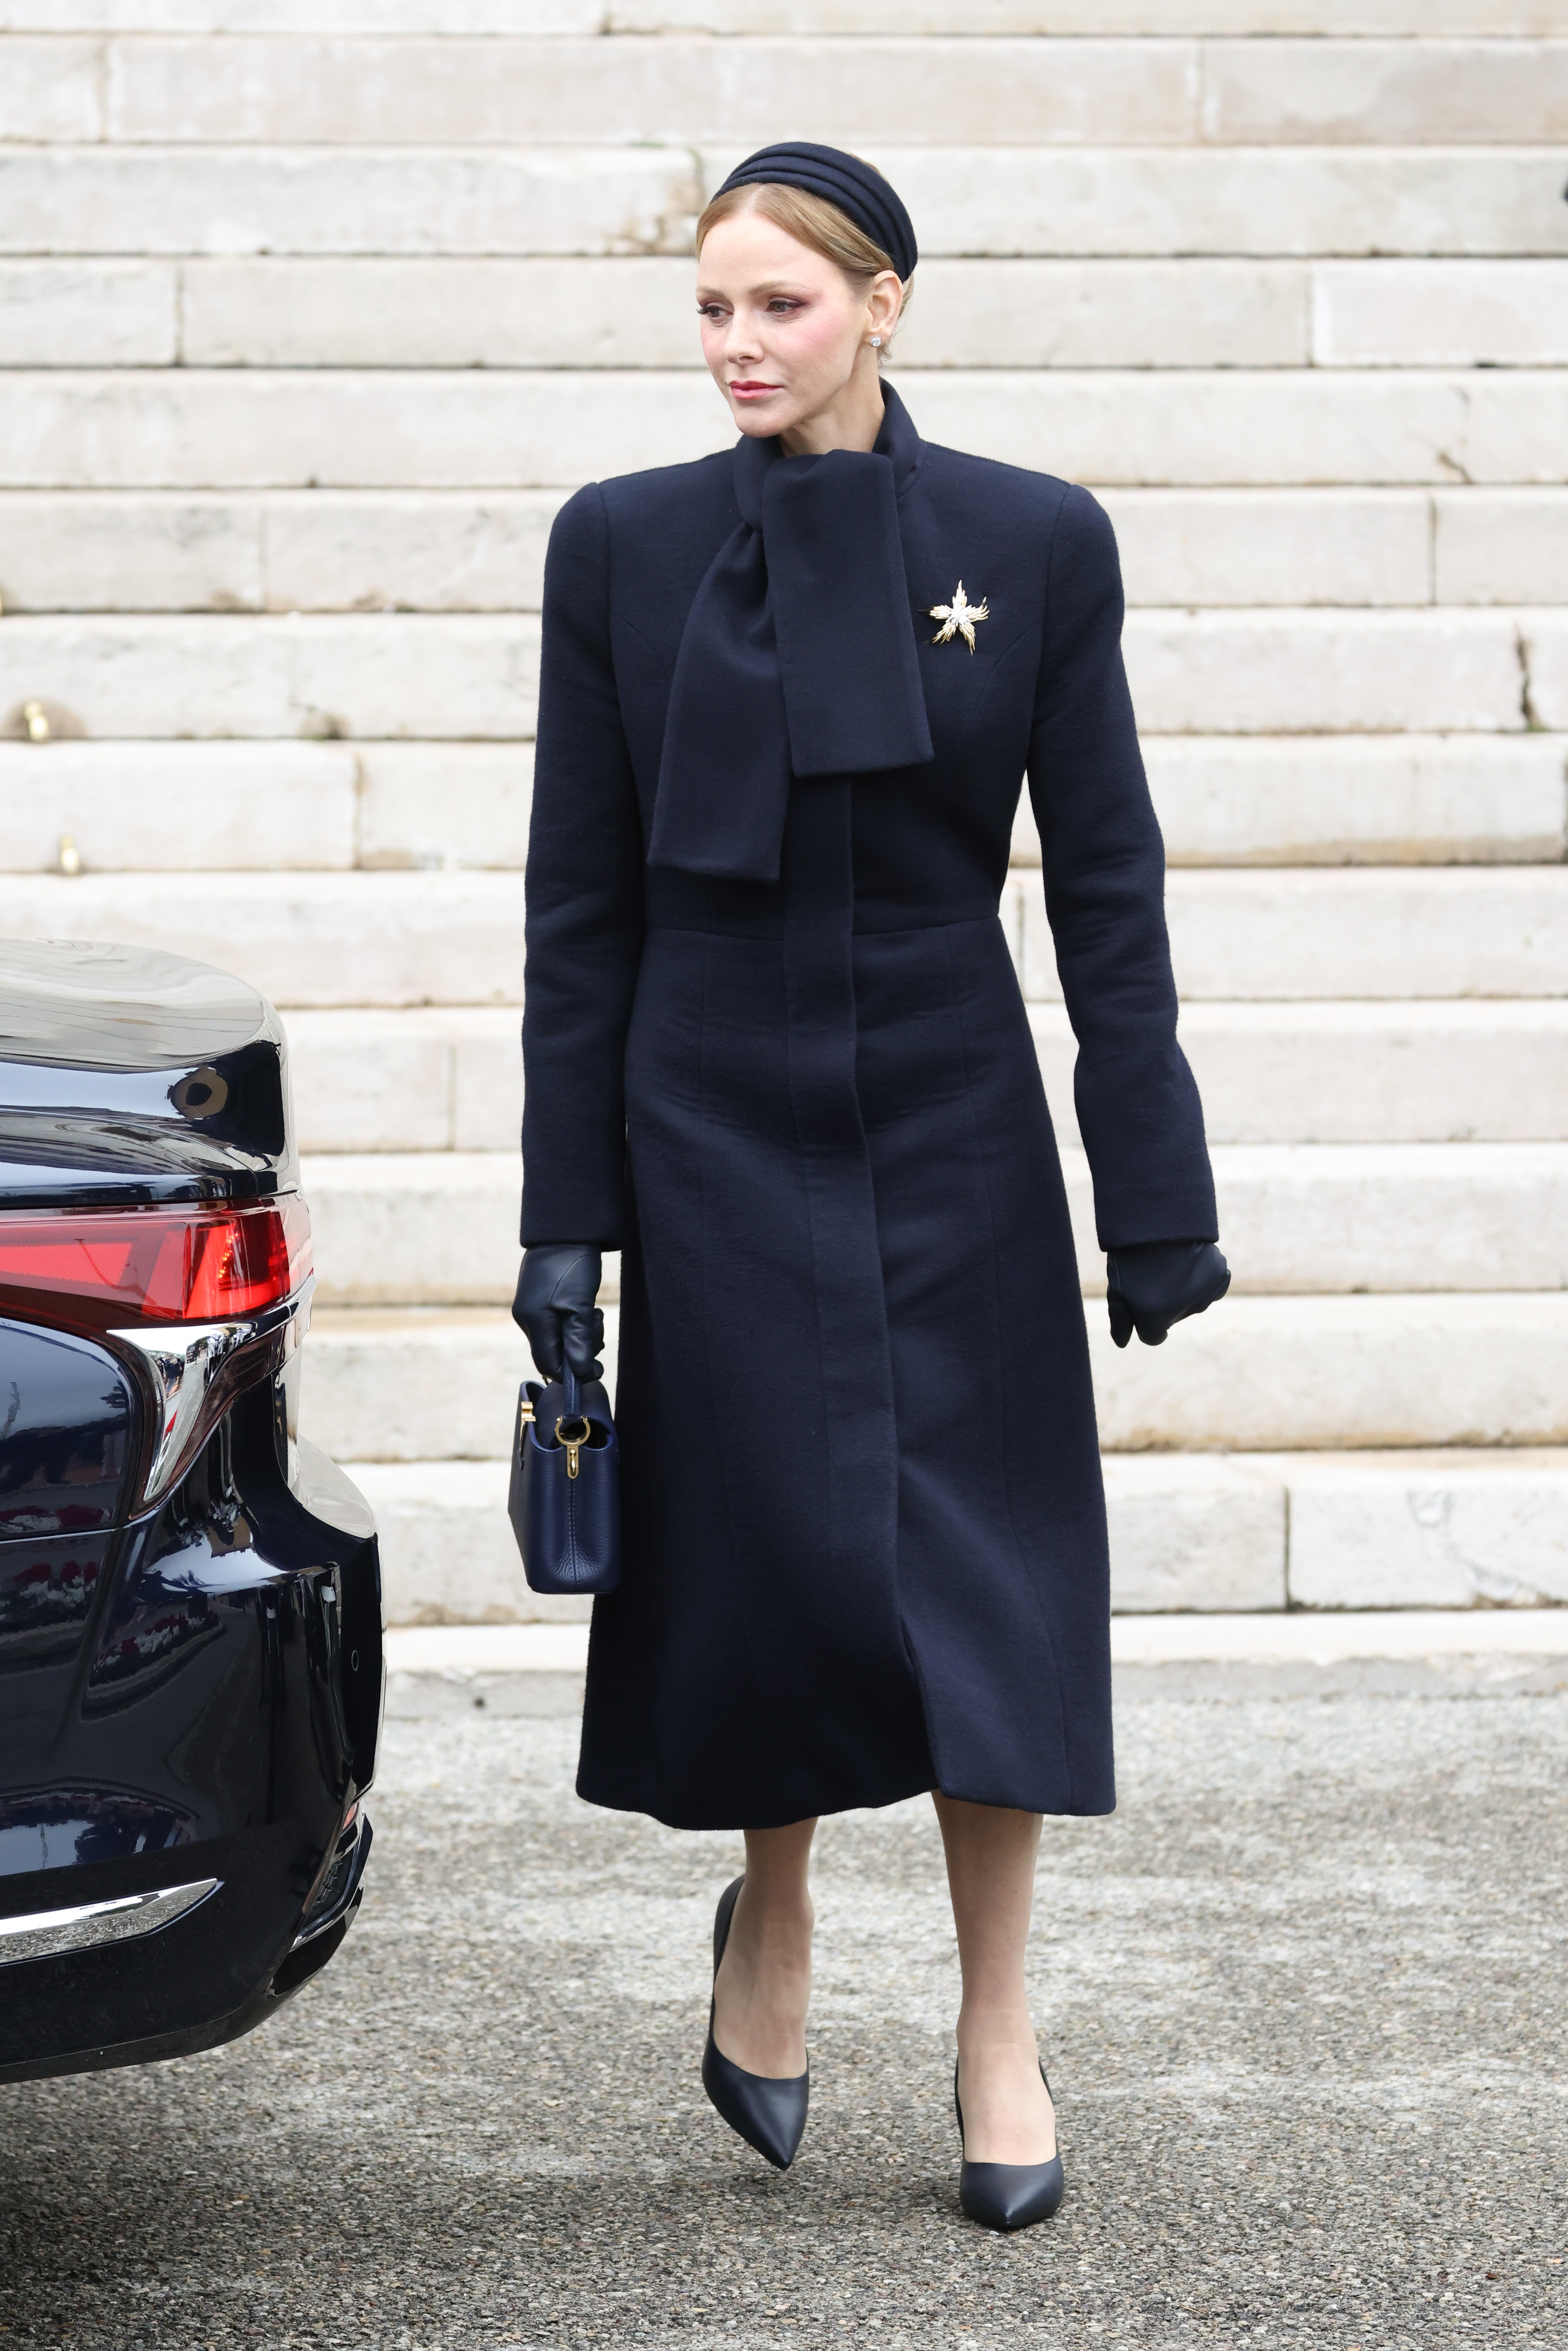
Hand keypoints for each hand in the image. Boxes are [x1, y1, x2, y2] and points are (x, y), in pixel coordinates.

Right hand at [512, 1245, 603, 1380]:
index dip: (573, 1373)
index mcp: (533, 1322)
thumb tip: (580, 1374)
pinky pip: (556, 1324)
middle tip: (597, 1328)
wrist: (566, 1230)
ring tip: (593, 1313)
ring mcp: (531, 1308)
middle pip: (553, 1353)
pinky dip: (574, 1323)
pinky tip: (586, 1307)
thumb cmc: (572, 1265)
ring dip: (580, 1335)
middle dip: (579, 1350)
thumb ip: (579, 1342)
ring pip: (557, 1339)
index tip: (597, 1368)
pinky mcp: (539, 1300)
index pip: (549, 1365)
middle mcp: (527, 1318)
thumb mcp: (580, 1306)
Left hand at [1106, 1239, 1229, 1349]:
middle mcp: (1183, 1311)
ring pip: (1194, 1304)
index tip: (1141, 1299)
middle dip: (1164, 1305)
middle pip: (1174, 1319)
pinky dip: (1203, 1280)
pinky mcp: (1219, 1275)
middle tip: (1154, 1275)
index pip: (1153, 1336)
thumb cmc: (1131, 1253)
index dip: (1144, 1319)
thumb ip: (1120, 1319)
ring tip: (1170, 1265)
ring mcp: (1204, 1293)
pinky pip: (1212, 1288)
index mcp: (1154, 1317)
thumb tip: (1123, 1343)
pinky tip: (1189, 1262)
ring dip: (1184, 1292)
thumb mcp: (1116, 1286)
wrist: (1156, 1217)